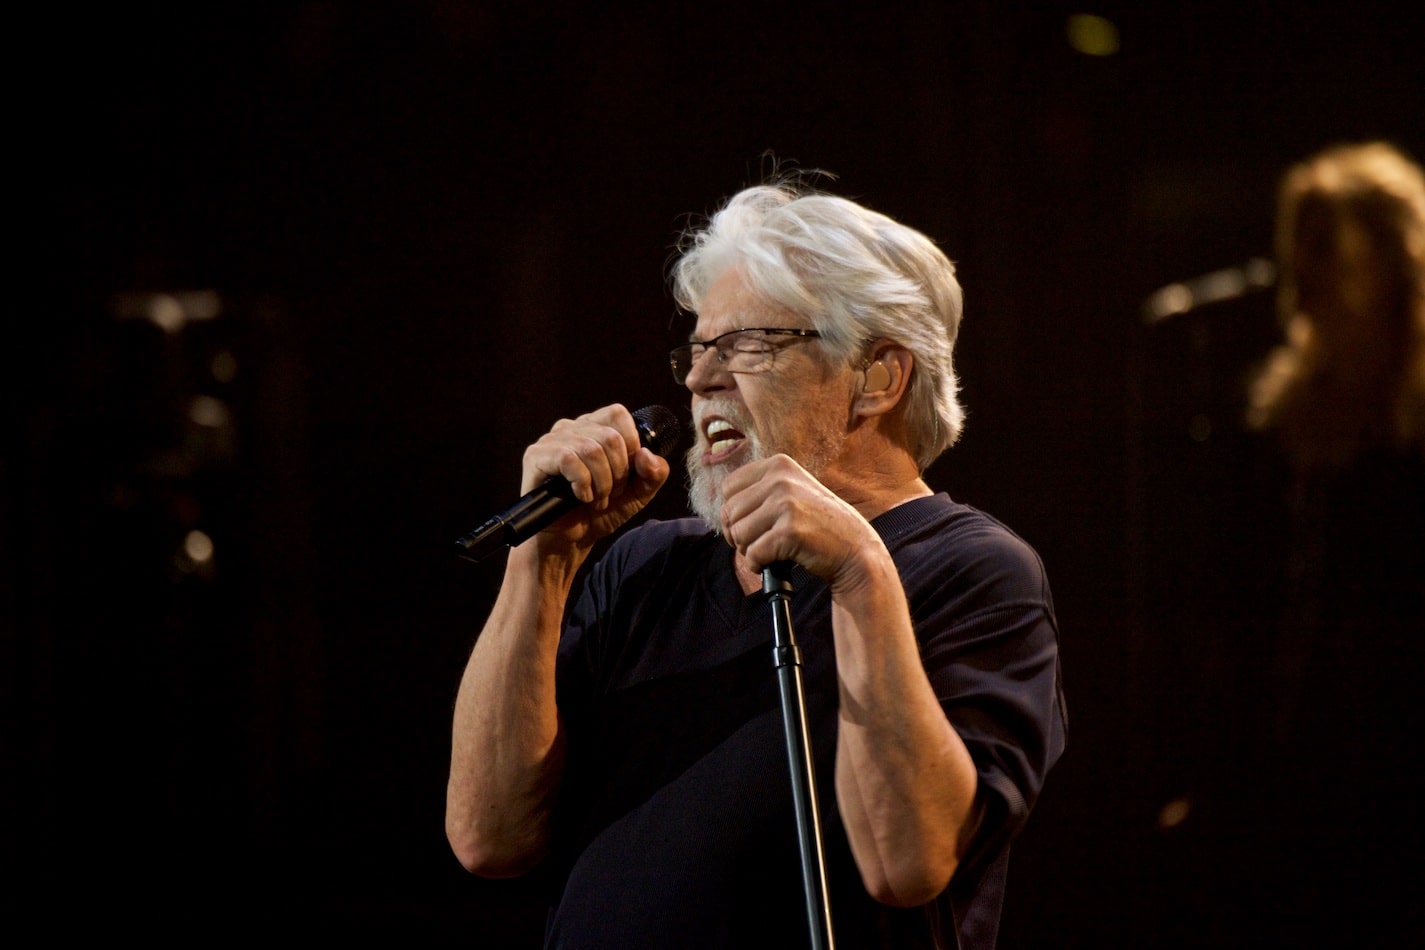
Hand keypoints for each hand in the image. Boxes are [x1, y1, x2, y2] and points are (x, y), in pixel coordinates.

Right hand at [521, 404, 670, 549]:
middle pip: (609, 436)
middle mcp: (572, 428)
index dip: (631, 443)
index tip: (629, 472)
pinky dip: (582, 483)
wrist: (572, 540)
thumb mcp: (638, 493)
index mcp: (595, 428)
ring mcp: (552, 440)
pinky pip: (567, 459)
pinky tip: (581, 497)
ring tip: (597, 500)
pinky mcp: (536, 457)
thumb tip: (646, 454)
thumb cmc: (601, 512)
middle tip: (612, 493)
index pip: (617, 414)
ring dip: (601, 483)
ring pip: (591, 449)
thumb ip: (654, 474)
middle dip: (618, 473)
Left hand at [718, 455, 882, 589]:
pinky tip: (773, 564)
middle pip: (729, 512)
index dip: (733, 512)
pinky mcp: (789, 531)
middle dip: (737, 535)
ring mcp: (786, 503)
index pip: (729, 488)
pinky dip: (757, 565)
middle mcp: (781, 479)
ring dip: (748, 551)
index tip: (749, 526)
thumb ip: (761, 491)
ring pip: (738, 534)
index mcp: (779, 465)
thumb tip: (723, 510)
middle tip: (758, 544)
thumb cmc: (819, 526)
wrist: (855, 550)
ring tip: (769, 552)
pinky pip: (752, 554)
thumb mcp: (793, 493)